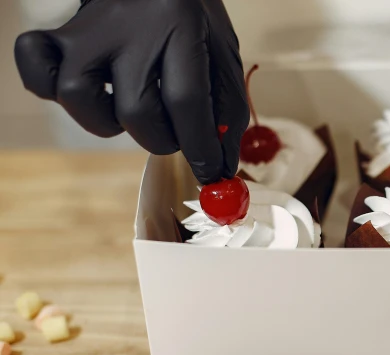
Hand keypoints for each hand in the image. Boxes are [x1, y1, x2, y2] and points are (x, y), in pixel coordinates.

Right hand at [14, 0, 248, 184]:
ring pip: (77, 95)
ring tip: (130, 113)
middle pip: (135, 108)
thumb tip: (219, 167)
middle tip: (175, 133)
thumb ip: (227, 110)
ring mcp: (89, 31)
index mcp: (179, 26)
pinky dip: (50, 88)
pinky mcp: (61, 35)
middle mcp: (130, 27)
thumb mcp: (223, 55)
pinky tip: (88, 95)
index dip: (201, 148)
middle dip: (162, 140)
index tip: (211, 172)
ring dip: (107, 122)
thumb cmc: (192, 20)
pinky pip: (35, 68)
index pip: (186, 101)